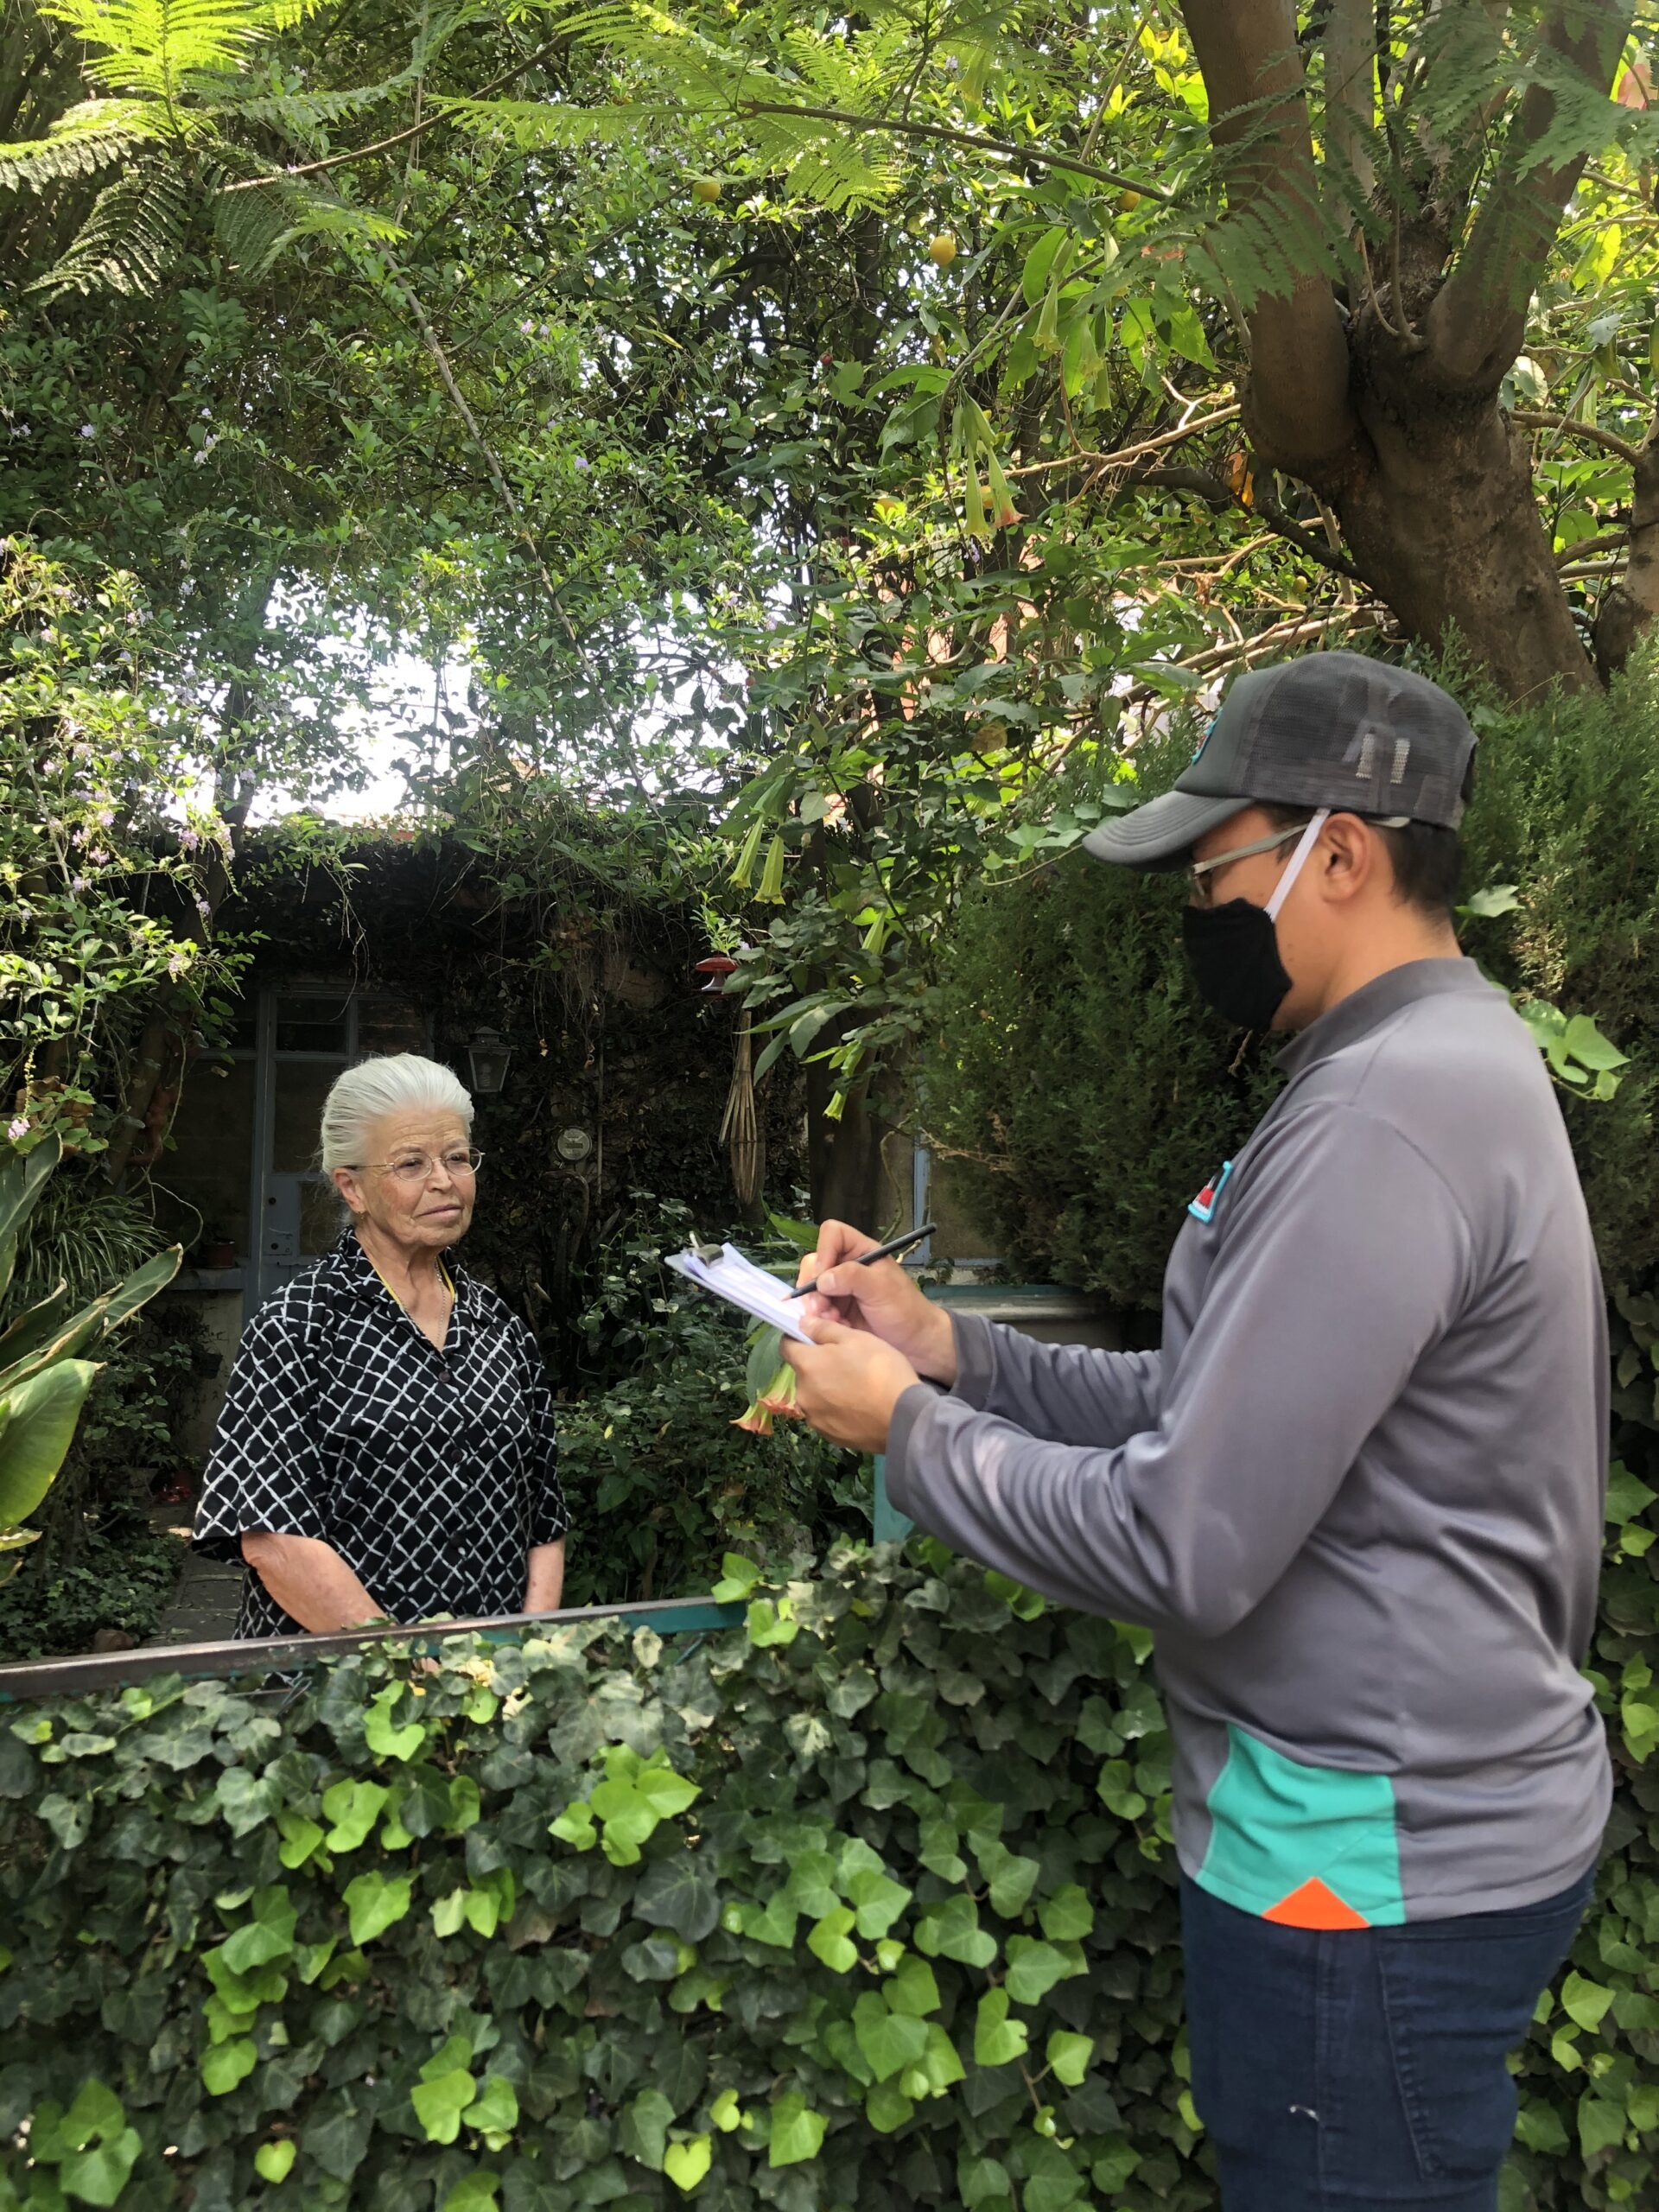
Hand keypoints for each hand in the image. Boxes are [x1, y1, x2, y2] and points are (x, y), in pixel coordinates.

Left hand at [782, 1314, 920, 1453]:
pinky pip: (827, 1416)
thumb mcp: (856, 1338)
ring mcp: (815, 1418)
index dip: (799, 1338)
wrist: (904, 1417)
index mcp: (806, 1366)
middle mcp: (802, 1394)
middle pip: (803, 1373)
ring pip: (815, 1396)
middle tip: (847, 1363)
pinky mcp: (829, 1436)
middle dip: (818, 1366)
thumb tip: (802, 1323)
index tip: (816, 1338)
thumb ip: (824, 1329)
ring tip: (856, 1388)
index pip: (787, 1346)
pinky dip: (837, 1410)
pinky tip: (859, 1407)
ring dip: (827, 1389)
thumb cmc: (880, 1370)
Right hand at [796, 1219, 955, 1383]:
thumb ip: (852, 1277)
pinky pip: (816, 1310)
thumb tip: (822, 1279)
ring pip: (811, 1289)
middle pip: (815, 1263)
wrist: (914, 1344)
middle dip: (813, 1287)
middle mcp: (847, 1267)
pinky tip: (837, 1328)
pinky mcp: (836, 1311)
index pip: (833, 1234)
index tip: (824, 1278)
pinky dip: (820, 1320)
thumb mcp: (882, 1288)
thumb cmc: (905, 1310)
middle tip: (821, 1309)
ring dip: (816, 1306)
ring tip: (832, 1321)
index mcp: (862, 1252)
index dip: (824, 1251)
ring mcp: (839, 1289)